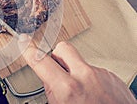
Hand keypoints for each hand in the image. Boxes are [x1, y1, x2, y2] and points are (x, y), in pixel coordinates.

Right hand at [19, 35, 135, 103]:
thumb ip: (52, 90)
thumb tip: (49, 80)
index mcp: (68, 88)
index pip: (40, 60)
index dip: (28, 49)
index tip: (24, 42)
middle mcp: (85, 76)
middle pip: (63, 48)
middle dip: (56, 56)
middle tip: (57, 69)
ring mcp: (101, 74)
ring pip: (80, 62)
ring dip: (76, 72)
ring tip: (82, 92)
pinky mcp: (112, 76)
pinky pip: (94, 71)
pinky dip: (91, 80)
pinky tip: (94, 94)